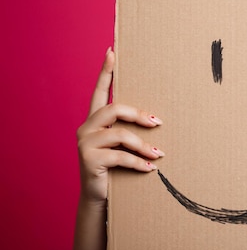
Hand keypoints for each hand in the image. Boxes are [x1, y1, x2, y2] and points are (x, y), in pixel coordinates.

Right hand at [76, 47, 164, 203]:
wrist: (99, 197)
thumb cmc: (115, 166)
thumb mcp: (122, 145)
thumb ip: (129, 129)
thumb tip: (158, 118)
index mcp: (94, 120)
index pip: (99, 91)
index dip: (105, 72)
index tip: (111, 52)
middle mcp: (86, 127)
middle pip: (114, 109)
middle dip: (139, 114)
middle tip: (158, 123)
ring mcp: (85, 143)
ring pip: (120, 134)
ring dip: (143, 145)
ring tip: (159, 154)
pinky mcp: (89, 160)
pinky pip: (120, 156)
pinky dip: (138, 162)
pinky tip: (150, 168)